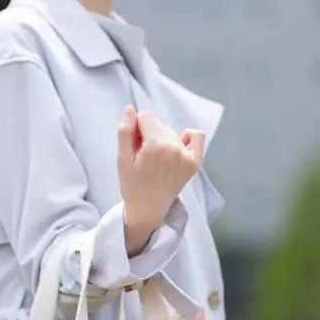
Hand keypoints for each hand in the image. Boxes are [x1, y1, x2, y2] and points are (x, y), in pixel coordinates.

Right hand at [117, 106, 204, 254]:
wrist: (148, 209)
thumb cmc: (132, 185)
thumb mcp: (122, 159)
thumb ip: (124, 132)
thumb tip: (130, 109)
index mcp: (156, 145)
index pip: (145, 117)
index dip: (136, 129)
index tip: (133, 146)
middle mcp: (174, 148)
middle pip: (158, 125)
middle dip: (149, 135)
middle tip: (144, 156)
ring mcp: (187, 155)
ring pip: (171, 133)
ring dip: (163, 140)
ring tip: (156, 161)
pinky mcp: (195, 162)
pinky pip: (196, 137)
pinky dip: (188, 137)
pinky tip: (178, 147)